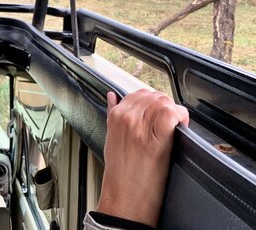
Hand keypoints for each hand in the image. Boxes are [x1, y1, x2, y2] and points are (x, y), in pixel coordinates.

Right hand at [96, 89, 188, 227]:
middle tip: (168, 122)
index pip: (139, 93)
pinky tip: (179, 128)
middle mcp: (127, 118)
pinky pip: (171, 114)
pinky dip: (180, 117)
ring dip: (173, 112)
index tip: (158, 114)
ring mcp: (141, 127)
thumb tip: (113, 97)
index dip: (153, 103)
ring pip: (163, 102)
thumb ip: (112, 114)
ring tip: (173, 127)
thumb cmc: (120, 172)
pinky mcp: (157, 139)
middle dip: (164, 106)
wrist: (125, 197)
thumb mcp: (111, 138)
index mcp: (115, 116)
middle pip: (154, 96)